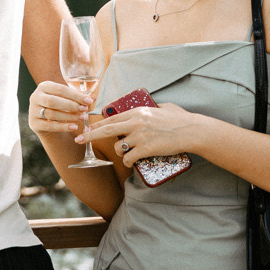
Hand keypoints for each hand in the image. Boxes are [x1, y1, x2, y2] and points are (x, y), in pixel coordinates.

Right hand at [28, 79, 91, 144]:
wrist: (48, 123)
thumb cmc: (60, 107)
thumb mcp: (68, 100)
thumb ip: (79, 98)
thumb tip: (93, 97)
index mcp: (44, 86)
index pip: (60, 89)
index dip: (75, 95)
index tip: (89, 101)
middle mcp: (35, 97)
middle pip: (53, 101)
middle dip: (71, 105)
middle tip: (85, 110)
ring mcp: (32, 110)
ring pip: (51, 113)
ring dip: (69, 116)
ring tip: (82, 118)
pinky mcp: (34, 123)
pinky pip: (49, 126)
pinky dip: (63, 127)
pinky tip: (74, 127)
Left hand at [79, 99, 207, 163]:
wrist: (191, 131)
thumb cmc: (180, 118)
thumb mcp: (163, 107)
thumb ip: (152, 108)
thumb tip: (151, 107)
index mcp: (138, 112)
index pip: (111, 118)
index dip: (97, 124)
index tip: (85, 127)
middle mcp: (135, 123)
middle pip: (106, 130)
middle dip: (89, 135)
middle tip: (78, 139)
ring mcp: (140, 136)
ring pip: (120, 148)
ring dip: (122, 152)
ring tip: (131, 153)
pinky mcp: (145, 149)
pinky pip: (129, 158)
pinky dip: (130, 162)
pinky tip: (135, 161)